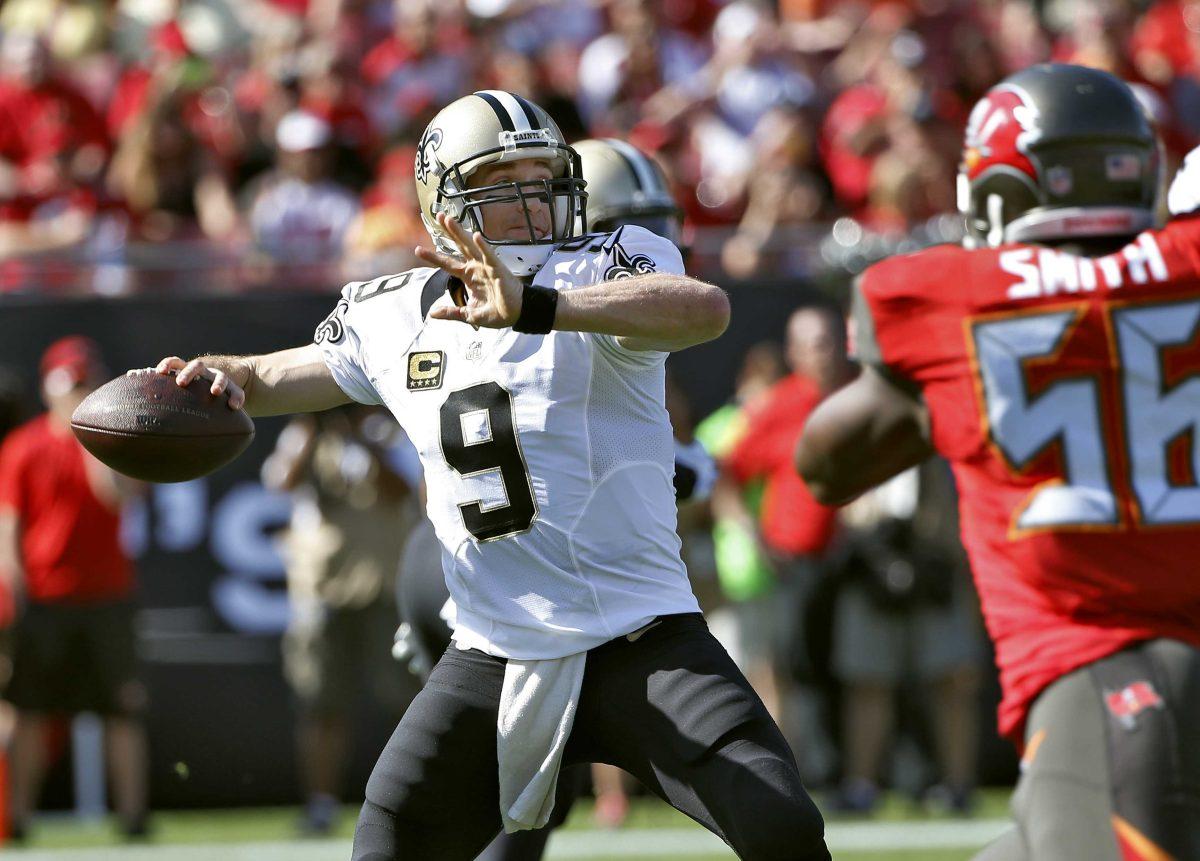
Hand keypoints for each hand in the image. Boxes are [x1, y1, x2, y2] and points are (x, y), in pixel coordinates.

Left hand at [133, 357, 245, 409]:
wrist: (224, 391)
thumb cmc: (193, 397)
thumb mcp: (179, 393)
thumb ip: (162, 395)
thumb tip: (132, 391)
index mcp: (187, 372)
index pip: (176, 362)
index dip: (168, 364)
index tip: (159, 372)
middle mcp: (203, 374)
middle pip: (196, 366)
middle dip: (189, 373)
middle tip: (181, 383)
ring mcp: (219, 380)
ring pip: (220, 376)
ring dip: (217, 383)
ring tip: (215, 393)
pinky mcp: (234, 390)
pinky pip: (238, 393)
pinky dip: (237, 398)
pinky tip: (234, 407)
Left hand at [415, 213, 522, 328]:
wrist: (516, 315)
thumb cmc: (497, 312)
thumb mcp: (469, 314)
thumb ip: (451, 312)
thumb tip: (431, 314)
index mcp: (468, 276)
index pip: (448, 263)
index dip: (434, 257)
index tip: (418, 250)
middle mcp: (476, 267)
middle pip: (459, 246)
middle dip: (449, 231)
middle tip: (439, 215)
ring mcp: (487, 266)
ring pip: (471, 246)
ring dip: (460, 233)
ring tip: (449, 220)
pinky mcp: (498, 270)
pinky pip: (490, 257)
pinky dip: (483, 246)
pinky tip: (476, 236)